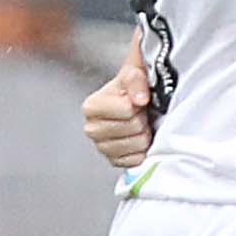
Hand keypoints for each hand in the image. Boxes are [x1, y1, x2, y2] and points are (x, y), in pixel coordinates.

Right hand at [82, 52, 152, 169]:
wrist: (137, 104)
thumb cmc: (133, 89)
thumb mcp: (134, 73)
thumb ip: (135, 79)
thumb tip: (139, 99)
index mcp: (91, 106)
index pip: (126, 109)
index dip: (137, 104)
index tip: (135, 100)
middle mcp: (91, 129)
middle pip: (133, 127)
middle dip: (142, 118)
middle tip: (139, 113)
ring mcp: (102, 148)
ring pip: (137, 144)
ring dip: (144, 134)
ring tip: (139, 124)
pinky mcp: (115, 162)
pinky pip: (137, 160)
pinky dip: (143, 150)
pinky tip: (138, 138)